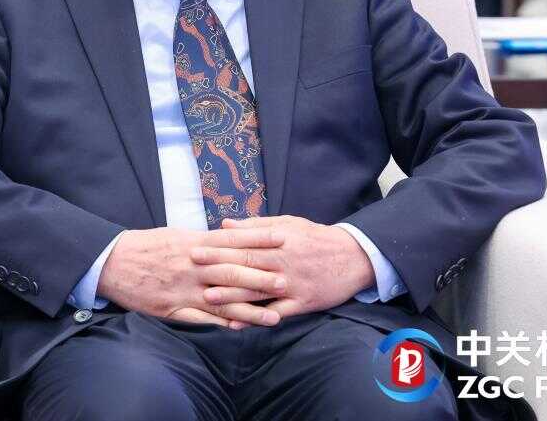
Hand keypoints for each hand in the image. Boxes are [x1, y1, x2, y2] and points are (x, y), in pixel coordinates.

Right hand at [97, 227, 286, 328]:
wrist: (111, 261)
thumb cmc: (145, 246)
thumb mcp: (175, 236)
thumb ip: (202, 240)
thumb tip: (228, 236)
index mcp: (192, 244)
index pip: (232, 241)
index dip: (259, 240)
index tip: (283, 238)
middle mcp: (191, 267)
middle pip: (231, 272)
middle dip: (260, 278)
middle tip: (287, 281)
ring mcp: (183, 290)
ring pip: (221, 301)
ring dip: (249, 310)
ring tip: (274, 317)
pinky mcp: (172, 309)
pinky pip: (200, 320)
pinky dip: (220, 325)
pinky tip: (239, 330)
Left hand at [190, 216, 374, 328]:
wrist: (354, 256)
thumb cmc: (316, 238)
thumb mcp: (288, 224)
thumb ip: (255, 225)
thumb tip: (225, 223)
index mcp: (277, 241)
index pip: (243, 244)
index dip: (218, 247)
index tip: (196, 249)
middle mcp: (283, 262)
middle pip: (246, 265)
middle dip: (218, 268)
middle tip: (192, 270)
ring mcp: (293, 284)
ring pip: (258, 290)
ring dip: (232, 295)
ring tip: (208, 298)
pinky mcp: (303, 302)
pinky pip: (277, 312)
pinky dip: (257, 318)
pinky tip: (238, 323)